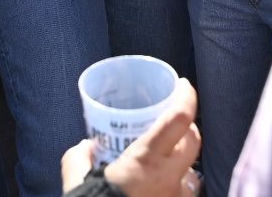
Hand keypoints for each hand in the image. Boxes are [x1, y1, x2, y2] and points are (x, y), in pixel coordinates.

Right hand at [61, 80, 201, 196]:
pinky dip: (177, 192)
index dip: (186, 97)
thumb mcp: (76, 183)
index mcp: (145, 160)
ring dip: (185, 166)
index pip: (180, 118)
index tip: (182, 85)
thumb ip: (77, 160)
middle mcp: (168, 179)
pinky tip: (162, 191)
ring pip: (193, 175)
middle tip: (175, 123)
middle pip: (195, 141)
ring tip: (169, 164)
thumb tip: (83, 147)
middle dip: (189, 129)